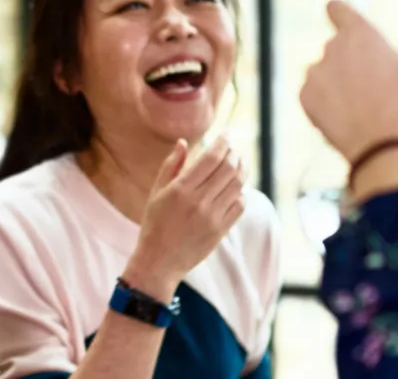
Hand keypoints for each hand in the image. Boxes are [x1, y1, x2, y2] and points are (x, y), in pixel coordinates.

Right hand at [127, 135, 244, 296]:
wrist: (159, 262)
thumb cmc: (154, 224)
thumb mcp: (156, 192)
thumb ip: (171, 166)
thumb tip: (184, 142)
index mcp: (180, 189)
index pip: (210, 158)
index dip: (222, 143)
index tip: (226, 134)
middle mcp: (198, 201)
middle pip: (228, 169)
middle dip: (234, 153)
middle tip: (234, 148)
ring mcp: (212, 217)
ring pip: (237, 185)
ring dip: (242, 169)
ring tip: (241, 161)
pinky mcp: (220, 230)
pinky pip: (239, 205)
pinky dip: (241, 192)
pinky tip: (237, 187)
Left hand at [298, 0, 397, 161]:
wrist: (381, 145)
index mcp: (358, 34)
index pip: (336, 8)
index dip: (341, 13)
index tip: (346, 22)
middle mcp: (330, 48)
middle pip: (337, 47)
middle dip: (352, 60)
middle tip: (373, 82)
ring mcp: (314, 73)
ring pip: (326, 72)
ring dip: (338, 82)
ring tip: (362, 103)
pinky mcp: (304, 97)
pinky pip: (314, 94)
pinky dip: (327, 102)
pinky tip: (347, 114)